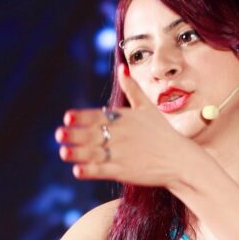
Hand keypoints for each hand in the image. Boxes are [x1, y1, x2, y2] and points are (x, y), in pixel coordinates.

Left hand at [54, 67, 198, 186]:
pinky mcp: (124, 172)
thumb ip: (132, 89)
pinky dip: (90, 171)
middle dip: (75, 134)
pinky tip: (77, 171)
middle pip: (93, 134)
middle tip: (58, 134)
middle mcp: (121, 136)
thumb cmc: (162, 133)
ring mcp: (122, 154)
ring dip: (78, 153)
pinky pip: (103, 171)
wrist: (180, 160)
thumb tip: (122, 67)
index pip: (98, 116)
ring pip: (95, 153)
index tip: (67, 117)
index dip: (82, 117)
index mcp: (124, 119)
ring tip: (63, 152)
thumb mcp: (147, 107)